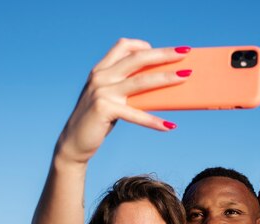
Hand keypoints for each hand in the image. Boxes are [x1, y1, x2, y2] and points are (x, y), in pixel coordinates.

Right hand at [56, 38, 190, 163]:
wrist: (74, 143)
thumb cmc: (98, 120)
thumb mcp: (111, 99)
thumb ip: (128, 89)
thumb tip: (161, 86)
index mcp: (101, 70)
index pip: (123, 46)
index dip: (144, 45)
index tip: (164, 50)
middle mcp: (100, 77)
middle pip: (137, 58)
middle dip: (163, 54)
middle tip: (184, 52)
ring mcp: (102, 92)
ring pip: (141, 81)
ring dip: (166, 78)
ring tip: (185, 77)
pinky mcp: (104, 109)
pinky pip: (136, 114)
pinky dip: (154, 121)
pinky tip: (169, 126)